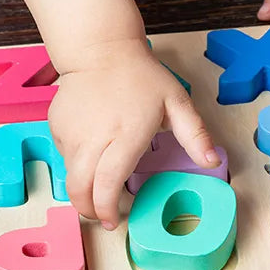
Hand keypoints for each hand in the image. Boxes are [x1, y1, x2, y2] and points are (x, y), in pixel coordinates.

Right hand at [48, 38, 218, 228]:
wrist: (100, 49)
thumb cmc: (141, 77)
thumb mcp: (177, 102)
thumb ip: (195, 135)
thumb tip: (212, 161)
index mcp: (125, 135)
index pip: (108, 182)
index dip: (107, 207)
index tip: (115, 221)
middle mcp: (93, 137)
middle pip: (80, 187)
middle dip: (89, 209)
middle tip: (104, 217)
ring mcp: (71, 132)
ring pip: (70, 175)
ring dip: (82, 190)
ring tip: (98, 194)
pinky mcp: (56, 126)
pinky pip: (64, 156)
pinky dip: (76, 166)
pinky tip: (91, 160)